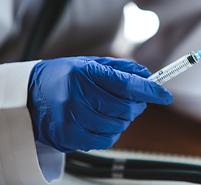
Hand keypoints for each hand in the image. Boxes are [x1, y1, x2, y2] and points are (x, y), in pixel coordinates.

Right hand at [27, 56, 172, 151]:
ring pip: (119, 126)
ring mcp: (72, 118)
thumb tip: (146, 75)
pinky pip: (106, 140)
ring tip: (112, 110)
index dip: (150, 90)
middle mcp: (77, 96)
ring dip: (124, 119)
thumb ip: (120, 69)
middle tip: (134, 100)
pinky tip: (103, 122)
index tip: (165, 95)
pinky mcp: (70, 137)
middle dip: (137, 105)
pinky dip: (112, 131)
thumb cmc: (64, 77)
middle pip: (126, 108)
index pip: (127, 84)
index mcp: (85, 73)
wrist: (31, 96)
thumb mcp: (90, 63)